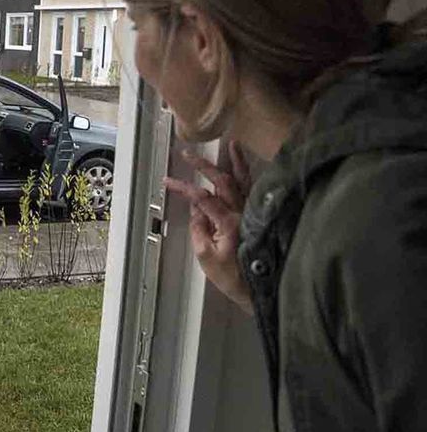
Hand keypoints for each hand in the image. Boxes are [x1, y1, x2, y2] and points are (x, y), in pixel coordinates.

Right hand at [164, 141, 253, 313]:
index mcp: (228, 222)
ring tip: (232, 144)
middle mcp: (243, 212)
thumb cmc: (234, 277)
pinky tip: (246, 167)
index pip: (202, 197)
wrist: (262, 287)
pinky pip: (253, 189)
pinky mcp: (259, 215)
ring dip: (236, 161)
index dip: (184, 187)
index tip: (168, 181)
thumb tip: (195, 208)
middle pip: (223, 181)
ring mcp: (253, 212)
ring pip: (245, 180)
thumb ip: (199, 229)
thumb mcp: (206, 257)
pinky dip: (249, 174)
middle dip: (204, 166)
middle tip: (188, 154)